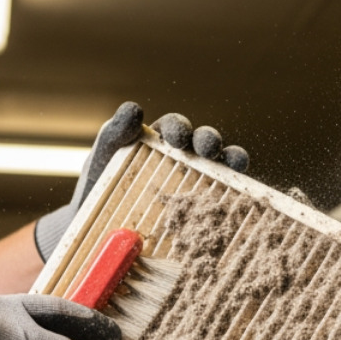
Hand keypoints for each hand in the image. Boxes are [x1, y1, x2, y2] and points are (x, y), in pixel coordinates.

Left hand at [34, 101, 249, 259]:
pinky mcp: (202, 211)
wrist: (98, 230)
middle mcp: (182, 160)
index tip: (177, 138)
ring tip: (235, 163)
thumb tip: (135, 109)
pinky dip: (237, 193)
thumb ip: (115, 132)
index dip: (180, 129)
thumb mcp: (103, 157)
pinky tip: (241, 195)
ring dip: (231, 160)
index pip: (176, 127)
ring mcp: (194, 185)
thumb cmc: (99, 188)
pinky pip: (223, 199)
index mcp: (159, 142)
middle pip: (203, 143)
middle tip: (208, 147)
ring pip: (221, 166)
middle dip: (209, 141)